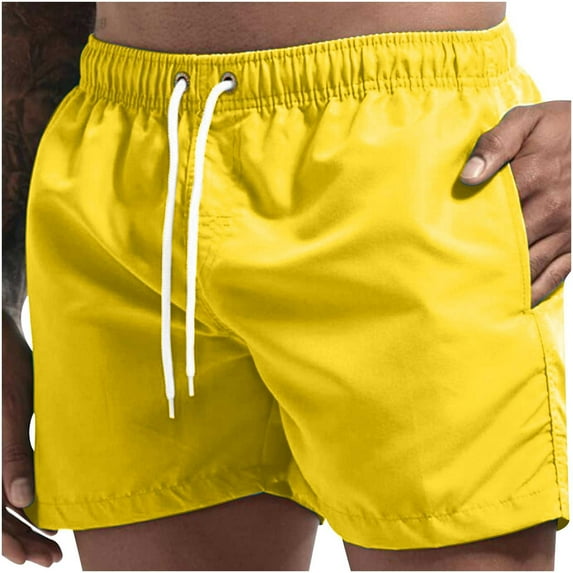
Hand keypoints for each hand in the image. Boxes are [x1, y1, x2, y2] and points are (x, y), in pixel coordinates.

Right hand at [2, 311, 61, 565]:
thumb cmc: (5, 364)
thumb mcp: (13, 406)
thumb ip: (12, 452)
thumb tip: (19, 499)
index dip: (11, 539)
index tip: (40, 555)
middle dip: (18, 537)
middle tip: (51, 555)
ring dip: (16, 522)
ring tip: (48, 538)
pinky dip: (14, 497)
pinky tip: (36, 504)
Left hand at [460, 100, 570, 306]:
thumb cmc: (564, 127)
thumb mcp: (527, 121)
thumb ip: (495, 144)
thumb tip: (467, 177)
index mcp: (532, 181)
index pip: (489, 218)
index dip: (463, 236)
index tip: (438, 251)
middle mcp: (551, 212)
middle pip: (507, 249)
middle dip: (479, 266)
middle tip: (448, 285)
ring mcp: (566, 231)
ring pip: (530, 268)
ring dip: (503, 286)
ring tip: (473, 301)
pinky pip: (556, 274)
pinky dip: (535, 291)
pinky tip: (515, 303)